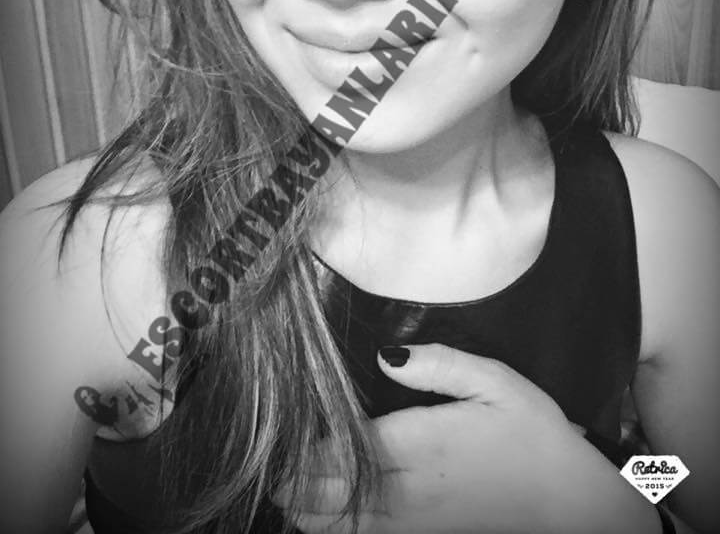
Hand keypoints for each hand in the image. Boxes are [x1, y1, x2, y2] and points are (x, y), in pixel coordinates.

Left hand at [272, 344, 660, 533]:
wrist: (571, 502)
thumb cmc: (531, 432)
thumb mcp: (496, 382)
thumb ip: (439, 364)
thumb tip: (386, 355)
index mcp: (417, 443)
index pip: (338, 444)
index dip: (298, 441)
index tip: (274, 421)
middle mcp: (404, 487)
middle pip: (325, 488)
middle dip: (289, 474)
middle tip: (263, 452)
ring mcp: (410, 519)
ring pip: (336, 520)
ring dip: (301, 503)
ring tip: (279, 480)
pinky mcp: (420, 533)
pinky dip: (329, 523)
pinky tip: (313, 510)